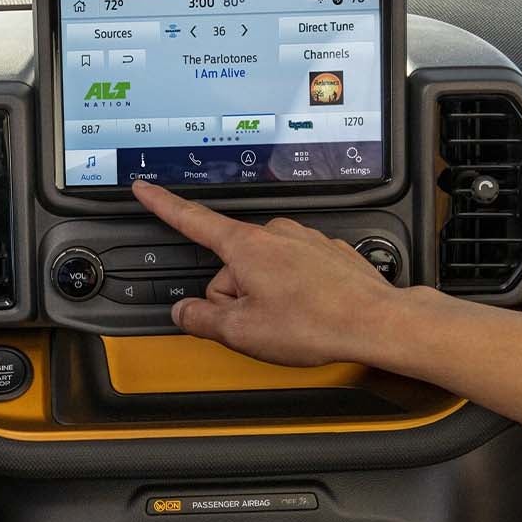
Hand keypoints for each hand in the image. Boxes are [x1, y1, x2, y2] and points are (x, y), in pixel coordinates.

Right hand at [131, 180, 409, 366]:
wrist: (376, 322)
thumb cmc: (315, 323)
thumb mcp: (243, 332)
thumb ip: (202, 320)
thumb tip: (186, 313)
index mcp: (246, 247)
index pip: (191, 219)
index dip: (163, 204)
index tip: (145, 188)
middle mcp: (274, 234)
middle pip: (231, 264)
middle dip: (235, 295)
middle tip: (257, 324)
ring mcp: (304, 240)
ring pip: (264, 269)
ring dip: (266, 296)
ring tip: (290, 322)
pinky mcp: (326, 253)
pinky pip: (293, 272)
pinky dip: (295, 293)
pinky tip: (309, 313)